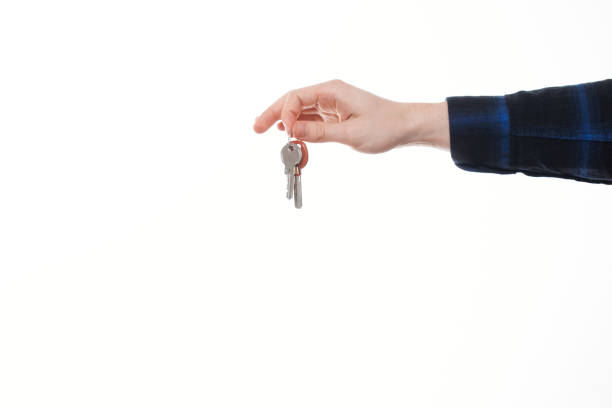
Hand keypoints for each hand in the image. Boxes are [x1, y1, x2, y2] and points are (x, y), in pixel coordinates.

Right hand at [253, 79, 449, 152]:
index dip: (285, 113)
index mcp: (332, 91)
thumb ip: (320, 133)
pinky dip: (299, 127)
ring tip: (265, 131)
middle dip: (274, 113)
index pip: (297, 97)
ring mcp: (331, 104)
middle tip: (256, 128)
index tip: (285, 133)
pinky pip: (311, 119)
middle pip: (293, 100)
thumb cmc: (384, 127)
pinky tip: (288, 133)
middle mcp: (329, 94)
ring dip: (284, 121)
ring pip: (300, 110)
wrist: (405, 127)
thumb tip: (293, 131)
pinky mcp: (335, 115)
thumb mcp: (351, 134)